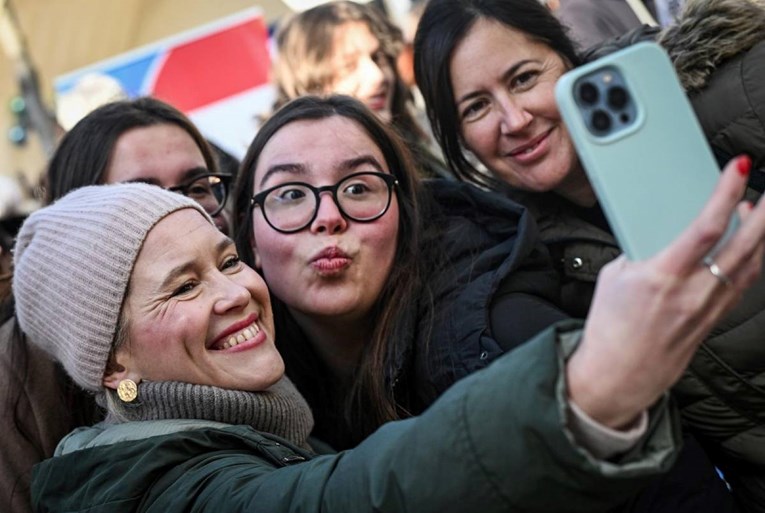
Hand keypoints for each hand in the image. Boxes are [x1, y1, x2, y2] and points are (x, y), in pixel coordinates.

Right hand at [567, 156, 762, 428]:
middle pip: (744, 244)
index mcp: (662, 277)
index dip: (726, 194)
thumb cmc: (609, 328)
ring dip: (761, 234)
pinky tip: (751, 245)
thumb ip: (640, 251)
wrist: (617, 375)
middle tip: (764, 188)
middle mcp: (693, 293)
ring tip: (760, 210)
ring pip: (751, 263)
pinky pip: (743, 283)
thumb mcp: (613, 277)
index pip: (705, 227)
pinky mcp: (713, 319)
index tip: (738, 169)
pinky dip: (752, 259)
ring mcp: (708, 308)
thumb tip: (657, 231)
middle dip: (763, 211)